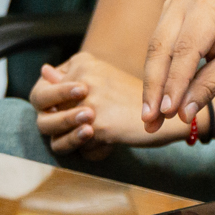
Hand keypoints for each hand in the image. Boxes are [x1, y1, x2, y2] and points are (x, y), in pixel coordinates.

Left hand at [32, 51, 184, 157]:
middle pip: (42, 109)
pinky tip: (111, 144)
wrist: (172, 112)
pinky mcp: (96, 124)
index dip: (49, 107)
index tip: (71, 112)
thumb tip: (44, 71)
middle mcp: (82, 77)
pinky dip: (94, 151)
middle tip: (84, 128)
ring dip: (72, 141)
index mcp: (82, 63)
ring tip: (96, 137)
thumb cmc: (135, 100)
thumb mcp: (102, 82)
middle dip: (57, 126)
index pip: (42, 90)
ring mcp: (88, 101)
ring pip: (54, 131)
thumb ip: (70, 80)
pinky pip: (79, 147)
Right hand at [139, 0, 214, 132]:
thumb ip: (210, 85)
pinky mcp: (170, 14)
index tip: (166, 113)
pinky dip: (159, 75)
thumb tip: (182, 115)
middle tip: (150, 121)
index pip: (185, 50)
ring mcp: (175, 3)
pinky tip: (157, 102)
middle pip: (161, 49)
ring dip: (153, 86)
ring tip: (151, 119)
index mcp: (209, 4)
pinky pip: (160, 48)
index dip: (174, 83)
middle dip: (155, 88)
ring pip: (156, 50)